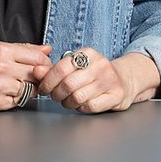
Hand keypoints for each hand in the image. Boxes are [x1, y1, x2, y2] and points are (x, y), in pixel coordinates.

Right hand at [0, 42, 51, 110]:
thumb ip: (22, 49)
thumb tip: (46, 49)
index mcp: (2, 51)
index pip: (38, 57)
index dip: (44, 62)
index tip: (41, 65)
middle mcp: (2, 68)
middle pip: (37, 74)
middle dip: (37, 76)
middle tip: (29, 77)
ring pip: (31, 90)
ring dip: (26, 89)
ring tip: (13, 84)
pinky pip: (18, 102)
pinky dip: (15, 98)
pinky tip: (4, 93)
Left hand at [34, 49, 157, 113]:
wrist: (124, 79)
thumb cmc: (94, 73)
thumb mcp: (76, 66)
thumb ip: (54, 69)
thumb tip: (36, 71)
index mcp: (88, 53)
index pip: (61, 67)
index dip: (48, 80)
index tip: (43, 88)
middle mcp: (100, 65)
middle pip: (68, 84)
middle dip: (56, 94)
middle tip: (55, 96)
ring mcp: (110, 80)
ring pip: (78, 97)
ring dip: (67, 102)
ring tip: (67, 101)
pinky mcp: (116, 96)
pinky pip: (90, 106)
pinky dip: (81, 108)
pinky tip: (81, 104)